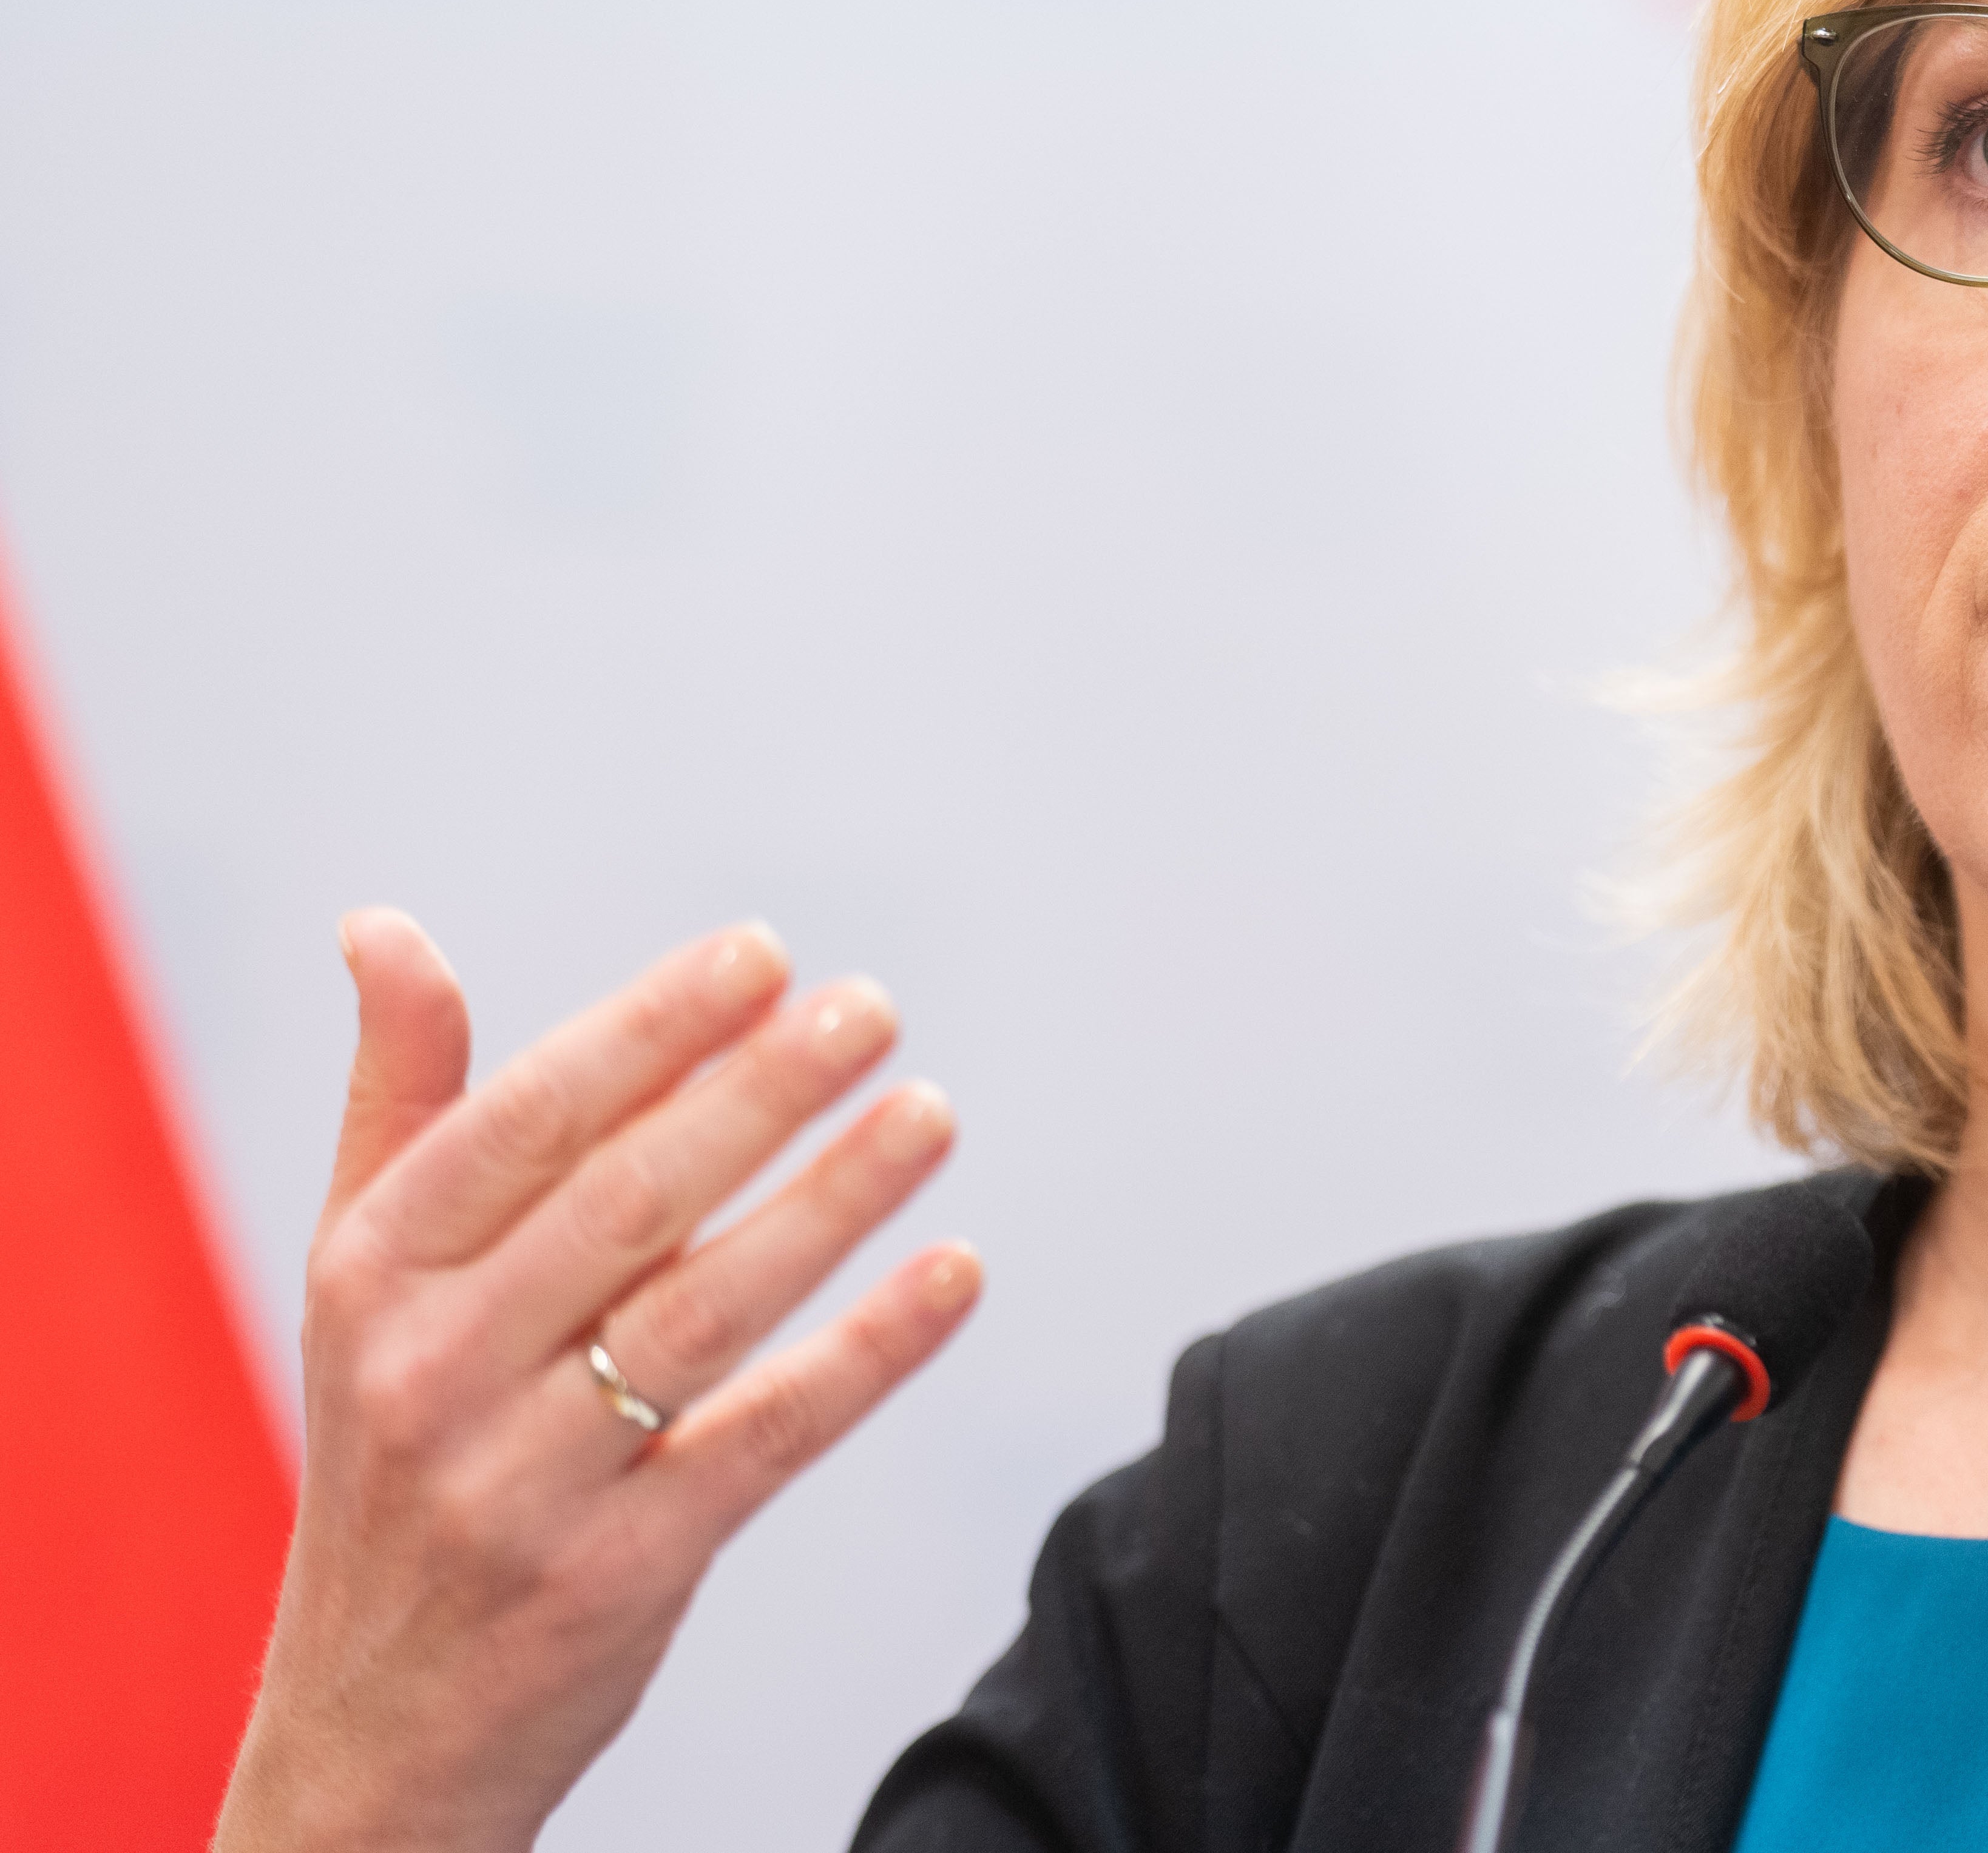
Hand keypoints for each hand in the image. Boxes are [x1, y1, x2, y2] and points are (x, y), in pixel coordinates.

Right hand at [215, 914, 981, 1852]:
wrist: (371, 1728)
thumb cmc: (395, 1450)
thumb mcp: (362, 1282)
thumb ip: (403, 1102)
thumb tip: (383, 927)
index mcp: (371, 1277)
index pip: (528, 1121)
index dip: (652, 1029)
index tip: (766, 953)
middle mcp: (432, 1372)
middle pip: (627, 1202)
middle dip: (761, 1093)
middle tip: (873, 1008)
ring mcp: (524, 1482)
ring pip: (705, 1310)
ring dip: (834, 1201)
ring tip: (932, 1112)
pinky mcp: (620, 1572)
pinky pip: (767, 1435)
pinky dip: (871, 1350)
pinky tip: (957, 1271)